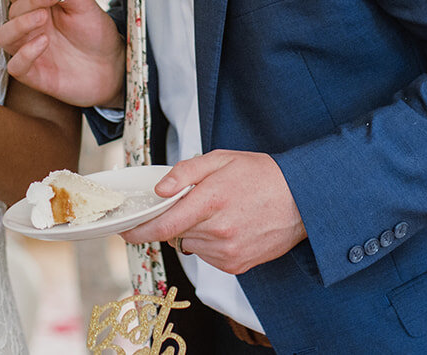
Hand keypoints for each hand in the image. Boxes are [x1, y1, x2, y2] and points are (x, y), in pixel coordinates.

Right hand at [0, 0, 124, 107]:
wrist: (113, 65)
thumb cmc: (96, 33)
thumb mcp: (85, 5)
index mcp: (37, 6)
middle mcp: (28, 27)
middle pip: (12, 10)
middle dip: (30, 1)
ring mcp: (28, 50)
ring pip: (3, 36)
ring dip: (19, 24)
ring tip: (42, 18)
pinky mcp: (34, 74)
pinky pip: (15, 66)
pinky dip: (24, 54)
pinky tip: (44, 43)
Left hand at [120, 150, 306, 275]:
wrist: (301, 200)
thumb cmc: (261, 175)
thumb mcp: (221, 160)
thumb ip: (185, 173)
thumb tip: (159, 190)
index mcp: (211, 201)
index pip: (164, 224)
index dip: (139, 230)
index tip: (124, 230)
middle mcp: (218, 231)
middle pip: (176, 234)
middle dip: (176, 220)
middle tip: (196, 203)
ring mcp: (228, 252)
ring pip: (191, 245)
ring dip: (195, 231)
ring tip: (222, 212)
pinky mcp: (236, 266)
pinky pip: (208, 256)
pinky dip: (211, 243)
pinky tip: (231, 227)